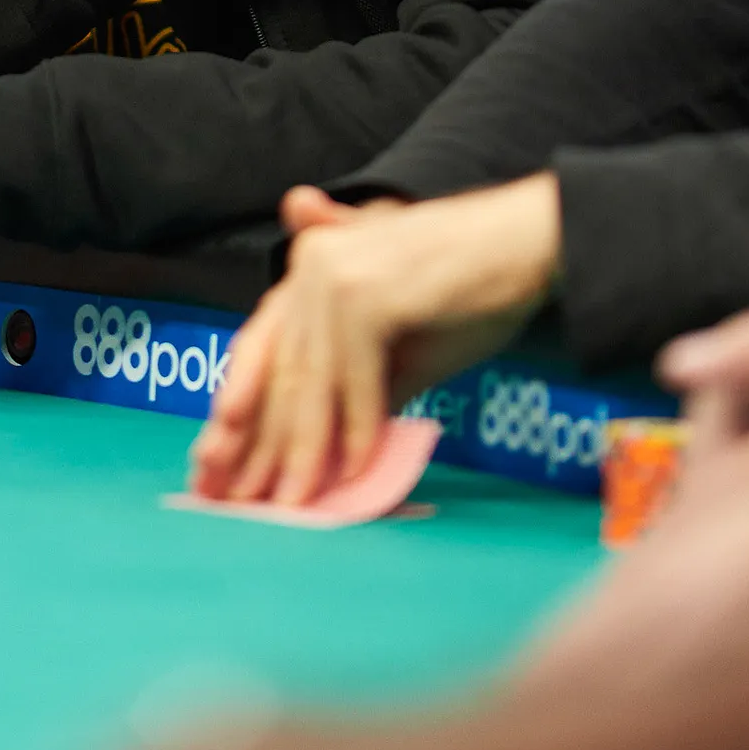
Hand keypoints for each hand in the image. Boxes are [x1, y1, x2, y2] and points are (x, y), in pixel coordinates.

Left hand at [189, 174, 561, 505]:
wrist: (526, 245)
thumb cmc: (467, 293)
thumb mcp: (399, 348)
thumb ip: (355, 390)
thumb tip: (327, 457)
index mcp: (309, 269)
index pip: (263, 352)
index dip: (241, 414)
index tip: (222, 468)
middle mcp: (309, 266)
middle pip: (278, 373)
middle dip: (261, 444)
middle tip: (244, 501)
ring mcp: (333, 276)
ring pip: (311, 382)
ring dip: (302, 451)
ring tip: (295, 504)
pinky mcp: (365, 295)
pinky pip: (355, 381)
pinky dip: (357, 431)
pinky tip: (355, 474)